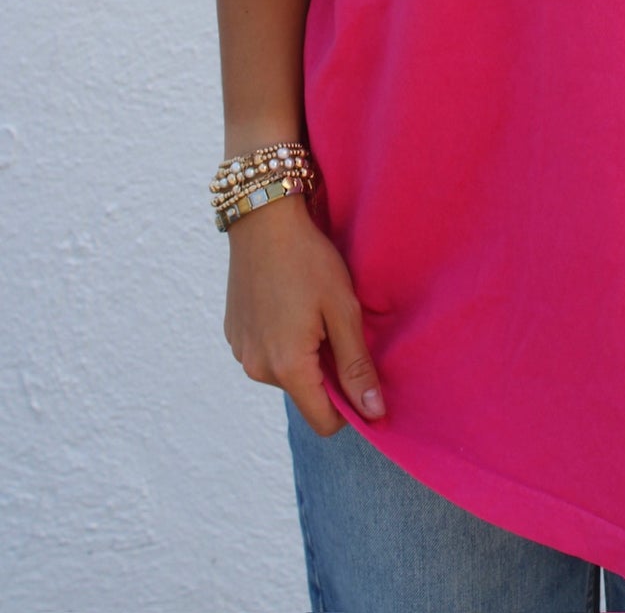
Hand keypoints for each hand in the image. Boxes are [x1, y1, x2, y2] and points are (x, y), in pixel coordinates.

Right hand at [222, 192, 385, 436]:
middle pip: (306, 394)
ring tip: (313, 309)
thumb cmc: (309, 260)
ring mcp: (241, 352)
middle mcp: (257, 369)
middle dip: (328, 371)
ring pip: (287, 373)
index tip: (365, 373)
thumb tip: (374, 412)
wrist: (263, 220)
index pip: (324, 421)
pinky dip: (284, 340)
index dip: (351, 406)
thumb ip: (357, 365)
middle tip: (338, 324)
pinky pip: (267, 354)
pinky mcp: (233, 336)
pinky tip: (291, 303)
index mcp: (287, 367)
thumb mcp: (343, 309)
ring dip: (305, 354)